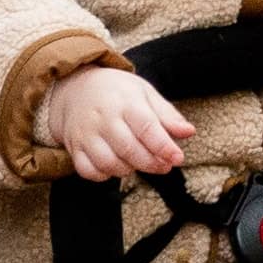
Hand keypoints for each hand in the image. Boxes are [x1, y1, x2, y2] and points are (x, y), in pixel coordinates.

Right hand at [34, 62, 193, 181]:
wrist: (76, 87)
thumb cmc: (118, 93)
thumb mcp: (145, 94)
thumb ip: (167, 115)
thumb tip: (188, 132)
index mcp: (125, 102)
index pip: (146, 127)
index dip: (164, 147)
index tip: (178, 158)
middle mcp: (103, 119)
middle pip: (129, 149)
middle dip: (151, 163)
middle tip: (165, 165)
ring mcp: (86, 134)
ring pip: (108, 163)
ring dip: (128, 170)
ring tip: (139, 162)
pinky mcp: (74, 147)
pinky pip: (88, 171)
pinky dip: (104, 175)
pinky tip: (115, 166)